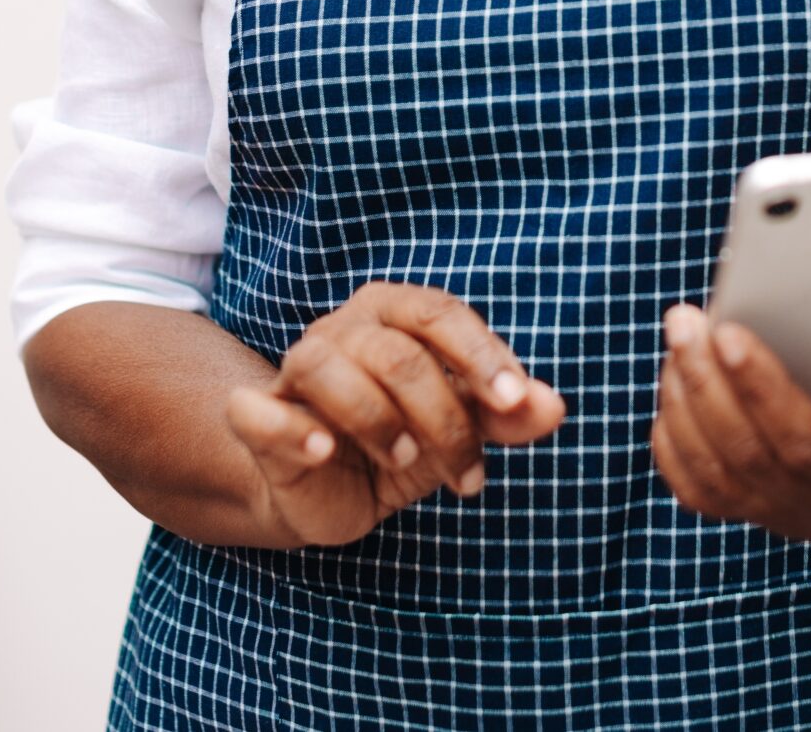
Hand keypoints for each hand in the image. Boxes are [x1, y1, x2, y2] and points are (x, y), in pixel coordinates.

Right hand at [225, 282, 565, 548]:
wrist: (332, 495)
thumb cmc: (403, 444)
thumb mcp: (461, 433)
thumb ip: (505, 416)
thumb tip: (553, 406)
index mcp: (394, 314)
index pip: (439, 314)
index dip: (480, 355)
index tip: (515, 402)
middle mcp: (342, 330)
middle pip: (396, 355)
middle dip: (443, 419)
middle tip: (468, 475)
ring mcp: (294, 372)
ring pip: (326, 367)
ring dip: (376, 418)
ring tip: (405, 461)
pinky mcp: (259, 419)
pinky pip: (257, 410)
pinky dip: (292, 427)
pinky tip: (323, 449)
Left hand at [650, 249, 810, 540]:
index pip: (810, 443)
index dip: (764, 392)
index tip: (728, 334)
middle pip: (751, 458)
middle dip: (707, 384)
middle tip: (683, 320)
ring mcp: (794, 517)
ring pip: (716, 475)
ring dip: (684, 403)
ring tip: (679, 337)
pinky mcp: (757, 512)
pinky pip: (697, 490)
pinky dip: (674, 440)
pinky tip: (674, 382)